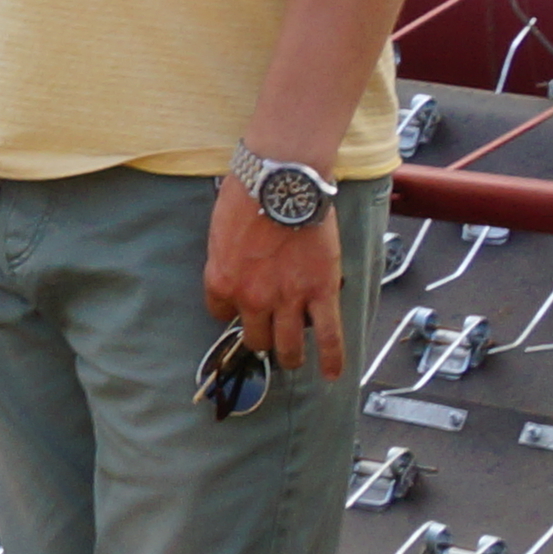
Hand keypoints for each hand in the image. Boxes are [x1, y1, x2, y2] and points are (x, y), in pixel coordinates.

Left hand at [202, 182, 348, 377]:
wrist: (282, 180)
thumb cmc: (249, 194)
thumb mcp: (221, 229)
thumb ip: (227, 257)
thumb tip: (239, 268)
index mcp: (221, 280)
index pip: (220, 313)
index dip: (232, 309)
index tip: (241, 305)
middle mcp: (251, 298)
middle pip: (254, 337)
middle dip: (262, 337)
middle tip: (270, 334)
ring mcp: (287, 299)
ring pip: (287, 346)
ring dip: (290, 357)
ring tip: (294, 361)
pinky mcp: (320, 293)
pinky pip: (328, 335)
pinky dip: (331, 358)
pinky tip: (332, 374)